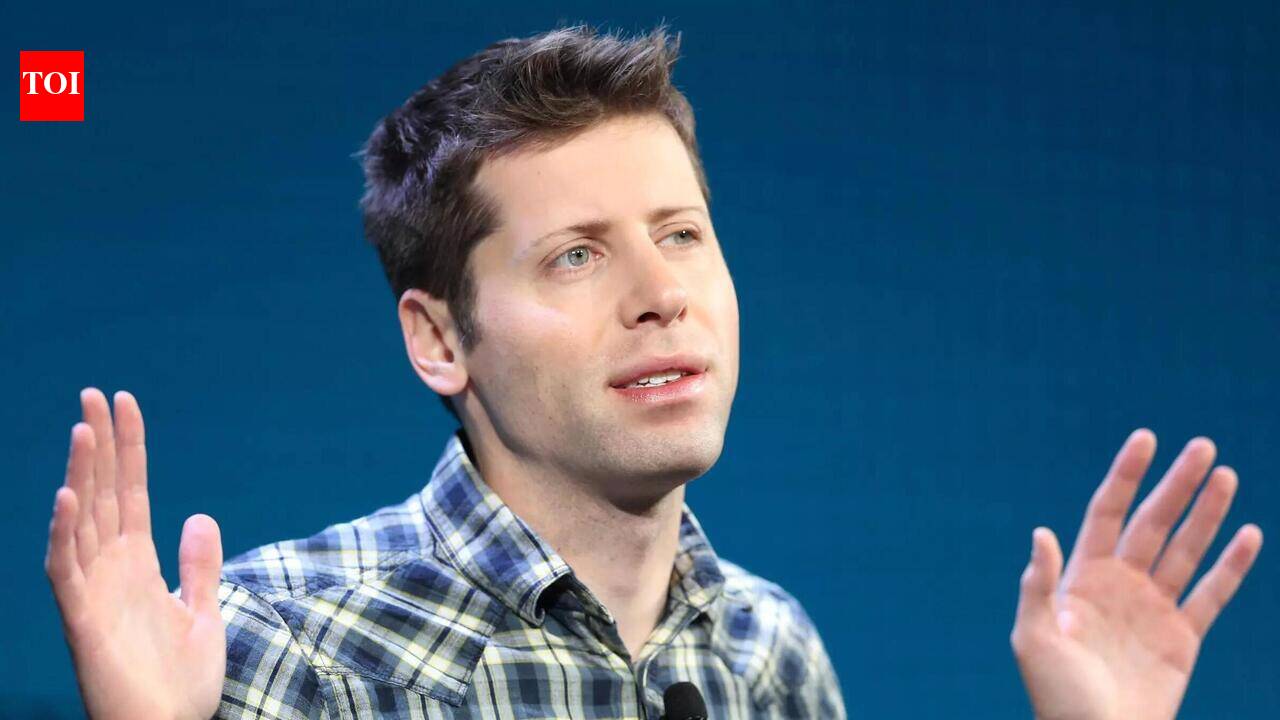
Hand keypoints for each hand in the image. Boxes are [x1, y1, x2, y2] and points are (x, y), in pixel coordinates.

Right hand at [44, 388, 225, 719]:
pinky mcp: (83, 623)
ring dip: (83, 477)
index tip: (125, 403)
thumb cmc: (179, 683)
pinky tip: (69, 499)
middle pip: (105, 495)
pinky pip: (67, 572)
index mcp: (139, 563)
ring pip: (83, 523)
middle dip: (101, 445)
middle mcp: (112, 569)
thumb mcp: (202, 612)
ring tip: (85, 430)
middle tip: (95, 395)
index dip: (130, 448)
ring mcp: (95, 593)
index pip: (133, 491)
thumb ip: (200, 565)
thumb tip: (199, 515)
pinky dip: (66, 535)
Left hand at [1010, 429, 1262, 719]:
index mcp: (1081, 578)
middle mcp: (1119, 585)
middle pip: (1152, 523)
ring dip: (1206, 513)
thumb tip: (1042, 532)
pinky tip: (1249, 534)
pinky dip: (1232, 565)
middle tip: (1204, 447)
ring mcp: (1152, 608)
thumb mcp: (1034, 640)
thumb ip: (1038, 587)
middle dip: (1176, 485)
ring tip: (1227, 475)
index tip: (1146, 439)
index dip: (1126, 477)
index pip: (1106, 513)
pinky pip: (1211, 593)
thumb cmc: (1057, 696)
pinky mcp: (1182, 637)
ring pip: (1185, 549)